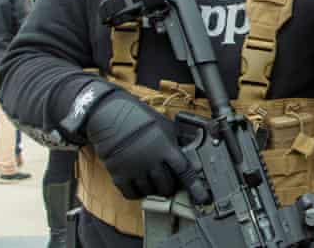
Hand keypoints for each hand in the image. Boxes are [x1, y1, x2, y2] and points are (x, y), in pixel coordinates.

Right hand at [85, 93, 208, 202]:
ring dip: (154, 190)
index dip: (194, 186)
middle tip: (169, 182)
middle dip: (170, 186)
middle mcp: (151, 161)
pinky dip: (138, 193)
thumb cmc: (141, 119)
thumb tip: (191, 156)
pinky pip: (131, 194)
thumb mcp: (166, 126)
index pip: (184, 171)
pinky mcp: (119, 174)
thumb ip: (178, 143)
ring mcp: (134, 169)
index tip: (202, 197)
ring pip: (150, 191)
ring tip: (152, 180)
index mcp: (166, 147)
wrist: (111, 116)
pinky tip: (140, 186)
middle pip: (167, 185)